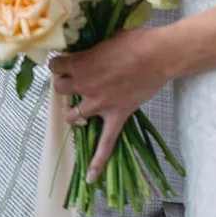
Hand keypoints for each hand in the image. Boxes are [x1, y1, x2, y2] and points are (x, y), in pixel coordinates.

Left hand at [49, 28, 169, 181]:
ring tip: (75, 109)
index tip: (64, 61)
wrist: (159, 56)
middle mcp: (85, 86)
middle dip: (65, 83)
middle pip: (60, 89)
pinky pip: (106, 143)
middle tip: (74, 79)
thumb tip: (86, 52)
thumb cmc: (134, 41)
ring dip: (71, 112)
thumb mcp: (106, 39)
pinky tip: (92, 177)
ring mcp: (99, 104)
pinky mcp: (116, 116)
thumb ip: (91, 50)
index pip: (56, 66)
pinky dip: (99, 161)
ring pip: (72, 115)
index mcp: (80, 64)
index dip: (60, 63)